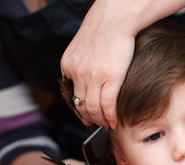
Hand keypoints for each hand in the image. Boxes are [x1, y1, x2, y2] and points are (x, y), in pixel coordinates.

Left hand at [60, 0, 184, 127]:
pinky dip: (111, 116)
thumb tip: (85, 80)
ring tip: (108, 124)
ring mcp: (93, 77)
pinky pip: (108, 105)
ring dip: (101, 120)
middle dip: (90, 120)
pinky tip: (115, 121)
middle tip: (98, 125)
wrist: (115, 18)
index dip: (80, 111)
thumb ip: (79, 64)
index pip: (72, 97)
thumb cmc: (102, 30)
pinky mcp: (111, 78)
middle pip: (82, 106)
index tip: (87, 117)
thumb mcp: (81, 47)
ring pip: (94, 108)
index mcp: (68, 66)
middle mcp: (78, 73)